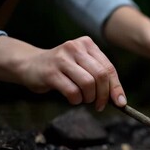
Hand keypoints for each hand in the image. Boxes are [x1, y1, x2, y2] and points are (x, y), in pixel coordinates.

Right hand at [0, 36, 125, 109]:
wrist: (29, 65)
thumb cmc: (62, 69)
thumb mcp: (82, 66)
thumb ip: (99, 77)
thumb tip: (119, 99)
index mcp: (87, 44)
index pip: (108, 68)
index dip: (116, 87)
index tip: (121, 103)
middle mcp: (75, 48)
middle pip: (100, 75)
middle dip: (104, 95)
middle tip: (100, 105)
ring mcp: (62, 59)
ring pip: (88, 83)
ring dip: (89, 98)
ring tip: (84, 99)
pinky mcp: (51, 72)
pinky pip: (72, 91)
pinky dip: (76, 100)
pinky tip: (73, 99)